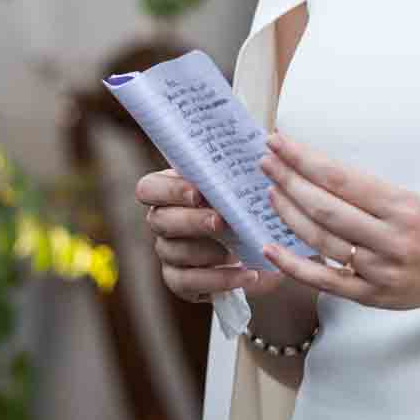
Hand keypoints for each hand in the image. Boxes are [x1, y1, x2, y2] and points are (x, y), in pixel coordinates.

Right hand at [136, 169, 282, 302]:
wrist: (265, 248)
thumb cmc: (248, 206)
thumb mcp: (248, 183)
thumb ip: (246, 162)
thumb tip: (271, 136)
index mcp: (171, 191)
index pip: (148, 188)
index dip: (168, 190)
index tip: (197, 192)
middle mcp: (163, 222)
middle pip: (159, 221)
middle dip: (190, 221)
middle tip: (220, 222)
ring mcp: (169, 254)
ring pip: (173, 253)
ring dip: (207, 252)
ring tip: (237, 251)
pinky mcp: (182, 282)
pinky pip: (189, 284)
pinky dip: (220, 280)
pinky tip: (248, 275)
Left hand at [258, 131, 419, 314]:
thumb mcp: (411, 197)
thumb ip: (366, 191)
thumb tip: (315, 170)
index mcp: (401, 207)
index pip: (339, 178)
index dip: (304, 159)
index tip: (279, 143)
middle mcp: (390, 240)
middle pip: (324, 208)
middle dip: (289, 180)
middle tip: (266, 161)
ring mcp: (379, 272)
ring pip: (320, 240)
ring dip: (288, 213)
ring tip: (270, 190)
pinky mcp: (370, 297)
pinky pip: (324, 280)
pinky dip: (293, 264)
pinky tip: (270, 246)